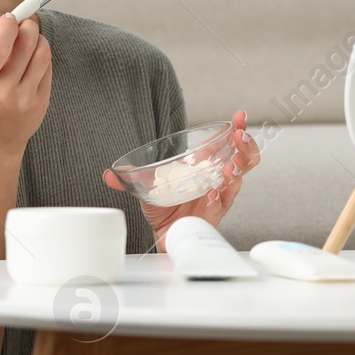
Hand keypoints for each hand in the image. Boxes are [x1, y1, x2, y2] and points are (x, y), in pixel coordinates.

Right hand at [0, 12, 51, 155]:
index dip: (8, 26)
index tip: (9, 17)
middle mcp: (3, 93)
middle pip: (25, 45)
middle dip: (27, 25)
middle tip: (24, 22)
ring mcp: (25, 99)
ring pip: (42, 54)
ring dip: (39, 38)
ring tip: (30, 37)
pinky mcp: (41, 103)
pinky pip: (48, 68)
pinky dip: (42, 55)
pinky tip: (33, 56)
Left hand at [102, 109, 259, 250]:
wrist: (162, 237)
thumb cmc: (164, 210)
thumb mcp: (146, 189)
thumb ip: (129, 178)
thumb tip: (109, 173)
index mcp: (205, 168)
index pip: (227, 145)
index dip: (235, 130)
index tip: (238, 117)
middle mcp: (216, 181)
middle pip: (244, 161)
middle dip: (246, 147)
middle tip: (239, 137)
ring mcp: (217, 198)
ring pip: (237, 183)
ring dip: (236, 171)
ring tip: (229, 165)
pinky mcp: (212, 217)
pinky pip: (221, 206)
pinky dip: (217, 198)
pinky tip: (212, 193)